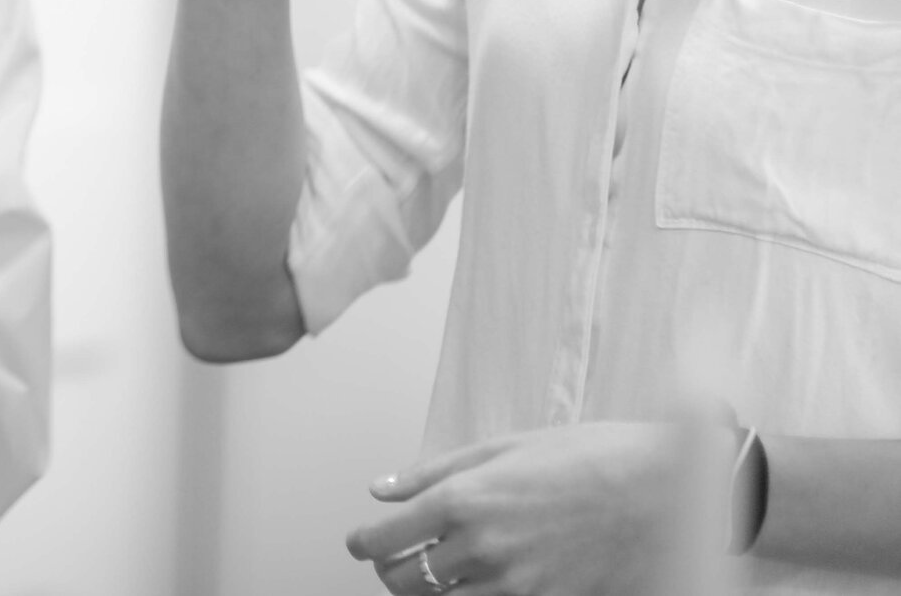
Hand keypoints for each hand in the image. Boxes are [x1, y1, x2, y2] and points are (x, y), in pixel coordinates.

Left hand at [347, 422, 706, 594]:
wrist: (667, 493)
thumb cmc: (591, 457)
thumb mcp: (504, 447)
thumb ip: (432, 472)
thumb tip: (381, 488)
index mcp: (462, 500)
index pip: (380, 539)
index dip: (362, 542)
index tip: (362, 539)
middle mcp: (481, 548)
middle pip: (401, 582)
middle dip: (389, 568)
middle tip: (395, 554)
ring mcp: (515, 585)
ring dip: (426, 592)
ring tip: (434, 571)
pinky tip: (477, 583)